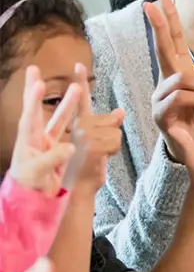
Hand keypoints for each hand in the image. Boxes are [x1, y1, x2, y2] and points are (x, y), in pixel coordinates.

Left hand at [8, 66, 79, 194]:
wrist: (33, 201)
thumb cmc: (30, 186)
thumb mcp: (38, 172)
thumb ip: (53, 158)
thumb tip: (72, 146)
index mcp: (28, 140)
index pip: (30, 115)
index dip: (33, 100)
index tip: (37, 84)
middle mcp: (36, 137)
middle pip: (38, 110)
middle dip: (38, 90)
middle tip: (34, 70)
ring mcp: (47, 143)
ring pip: (59, 119)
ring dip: (67, 104)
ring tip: (77, 88)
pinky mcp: (58, 150)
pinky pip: (69, 132)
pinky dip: (78, 122)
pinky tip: (86, 117)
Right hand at [63, 63, 124, 192]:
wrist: (79, 187)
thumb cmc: (88, 165)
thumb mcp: (99, 142)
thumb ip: (107, 124)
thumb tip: (120, 111)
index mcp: (78, 123)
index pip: (81, 99)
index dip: (80, 81)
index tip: (78, 64)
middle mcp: (79, 125)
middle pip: (112, 120)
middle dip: (112, 136)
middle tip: (97, 151)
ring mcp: (84, 134)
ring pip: (116, 131)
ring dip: (113, 145)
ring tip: (98, 156)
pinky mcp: (92, 144)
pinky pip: (116, 141)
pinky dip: (113, 152)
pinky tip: (100, 159)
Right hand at [145, 0, 193, 162]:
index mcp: (182, 74)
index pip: (175, 40)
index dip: (169, 19)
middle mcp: (167, 82)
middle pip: (163, 47)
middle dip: (159, 25)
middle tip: (150, 2)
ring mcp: (161, 97)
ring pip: (180, 78)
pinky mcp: (160, 114)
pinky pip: (179, 97)